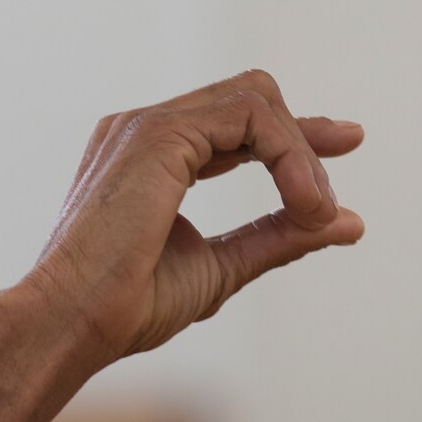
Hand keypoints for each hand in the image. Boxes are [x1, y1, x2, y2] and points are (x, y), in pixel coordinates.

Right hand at [23, 70, 364, 364]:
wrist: (73, 322)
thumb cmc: (128, 304)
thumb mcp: (220, 266)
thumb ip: (277, 237)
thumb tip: (349, 223)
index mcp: (147, 158)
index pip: (231, 125)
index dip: (288, 139)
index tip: (339, 150)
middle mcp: (142, 131)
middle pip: (247, 100)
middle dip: (303, 135)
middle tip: (328, 194)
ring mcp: (145, 126)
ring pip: (254, 101)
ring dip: (299, 154)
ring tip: (316, 212)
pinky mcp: (156, 134)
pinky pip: (250, 117)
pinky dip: (289, 155)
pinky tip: (302, 203)